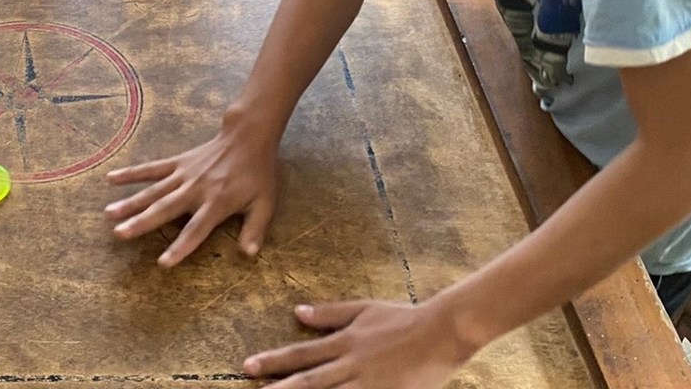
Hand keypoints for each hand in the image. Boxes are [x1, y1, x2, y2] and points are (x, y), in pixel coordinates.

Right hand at [104, 124, 279, 265]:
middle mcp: (195, 190)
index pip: (196, 229)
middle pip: (165, 209)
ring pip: (153, 191)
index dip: (180, 247)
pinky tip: (110, 179)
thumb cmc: (258, 174)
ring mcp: (183, 175)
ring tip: (109, 213)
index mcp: (217, 203)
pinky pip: (152, 169)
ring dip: (130, 202)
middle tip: (119, 233)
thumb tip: (248, 254)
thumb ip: (255, 229)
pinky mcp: (177, 163)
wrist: (247, 137)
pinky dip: (131, 173)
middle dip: (141, 222)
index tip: (163, 262)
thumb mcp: (265, 203)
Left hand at [243, 301, 478, 388]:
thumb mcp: (364, 309)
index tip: (247, 367)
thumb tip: (297, 312)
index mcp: (344, 342)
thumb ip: (330, 314)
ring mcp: (369, 385)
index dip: (273, 361)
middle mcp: (351, 365)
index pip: (301, 354)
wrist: (443, 331)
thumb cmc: (404, 318)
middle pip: (308, 382)